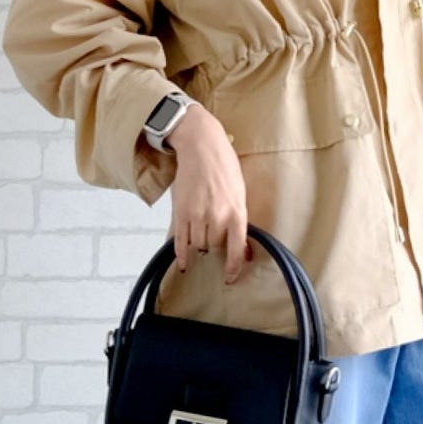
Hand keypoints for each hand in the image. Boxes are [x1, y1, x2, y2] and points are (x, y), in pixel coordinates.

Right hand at [166, 104, 252, 282]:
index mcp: (236, 211)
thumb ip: (239, 219)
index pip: (236, 248)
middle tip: (216, 239)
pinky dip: (181, 254)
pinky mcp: (180, 212)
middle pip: (215, 247)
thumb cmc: (224, 166)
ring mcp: (196, 215)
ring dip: (201, 246)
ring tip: (202, 238)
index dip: (233, 267)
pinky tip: (183, 262)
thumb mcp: (240, 191)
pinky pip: (179, 240)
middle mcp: (216, 216)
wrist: (202, 146)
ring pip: (198, 245)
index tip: (230, 277)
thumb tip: (243, 247)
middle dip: (216, 247)